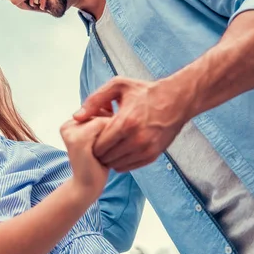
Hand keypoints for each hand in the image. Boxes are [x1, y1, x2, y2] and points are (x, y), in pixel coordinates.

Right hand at [60, 117, 109, 198]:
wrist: (87, 187)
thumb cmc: (98, 162)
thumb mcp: (100, 137)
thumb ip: (103, 119)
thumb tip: (113, 102)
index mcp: (70, 123)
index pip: (96, 111)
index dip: (108, 125)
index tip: (103, 145)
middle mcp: (67, 125)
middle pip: (99, 113)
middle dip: (109, 129)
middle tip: (103, 150)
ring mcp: (70, 131)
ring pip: (102, 119)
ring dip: (111, 134)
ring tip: (103, 152)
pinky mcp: (77, 139)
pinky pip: (102, 126)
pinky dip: (109, 138)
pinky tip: (104, 154)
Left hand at [73, 76, 192, 171]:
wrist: (177, 100)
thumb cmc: (144, 92)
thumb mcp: (118, 87)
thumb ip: (94, 100)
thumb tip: (76, 116)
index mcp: (126, 122)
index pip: (99, 145)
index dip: (92, 142)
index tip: (93, 134)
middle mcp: (137, 139)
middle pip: (106, 156)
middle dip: (99, 150)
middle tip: (100, 140)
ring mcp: (146, 149)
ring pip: (117, 164)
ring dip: (110, 156)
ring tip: (110, 144)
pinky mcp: (153, 155)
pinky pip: (129, 167)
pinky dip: (121, 161)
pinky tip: (120, 148)